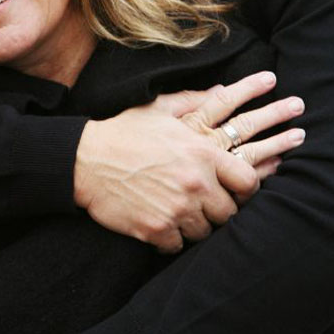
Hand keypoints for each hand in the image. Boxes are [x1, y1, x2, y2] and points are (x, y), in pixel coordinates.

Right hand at [75, 71, 304, 252]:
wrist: (85, 160)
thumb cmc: (124, 132)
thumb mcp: (161, 109)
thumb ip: (196, 101)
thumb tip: (224, 87)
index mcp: (202, 153)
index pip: (248, 181)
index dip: (246, 188)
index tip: (236, 189)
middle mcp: (195, 184)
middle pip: (229, 212)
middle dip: (219, 209)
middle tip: (205, 204)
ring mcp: (176, 210)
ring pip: (205, 232)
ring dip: (196, 225)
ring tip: (182, 214)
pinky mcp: (156, 231)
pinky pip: (178, 246)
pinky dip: (172, 239)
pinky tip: (163, 226)